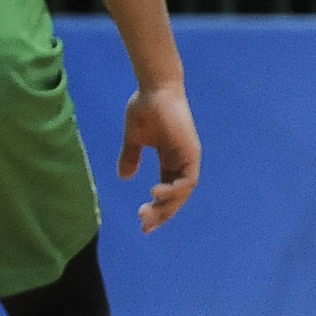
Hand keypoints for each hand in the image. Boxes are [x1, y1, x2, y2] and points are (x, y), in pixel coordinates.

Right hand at [117, 83, 198, 233]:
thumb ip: (130, 157)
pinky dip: (173, 190)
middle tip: (144, 226)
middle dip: (161, 214)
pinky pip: (187, 180)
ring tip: (146, 212)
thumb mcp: (133, 139)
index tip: (142, 223)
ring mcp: (189, 158)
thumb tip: (124, 178)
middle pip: (176, 197)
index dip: (157, 208)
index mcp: (170, 160)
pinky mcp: (191, 152)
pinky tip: (155, 193)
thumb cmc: (145, 108)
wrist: (154, 89)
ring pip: (183, 193)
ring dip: (166, 206)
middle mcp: (182, 162)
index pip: (167, 192)